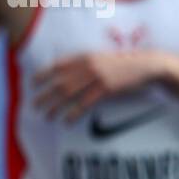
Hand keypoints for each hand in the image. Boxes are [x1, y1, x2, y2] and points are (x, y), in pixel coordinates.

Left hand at [32, 50, 165, 121]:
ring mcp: (97, 77)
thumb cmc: (121, 64)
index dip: (43, 74)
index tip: (33, 83)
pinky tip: (66, 121)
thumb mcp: (100, 58)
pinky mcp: (106, 89)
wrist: (145, 65)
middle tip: (34, 105)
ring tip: (46, 116)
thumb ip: (83, 64)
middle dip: (45, 95)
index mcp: (84, 57)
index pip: (58, 65)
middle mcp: (88, 65)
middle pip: (60, 82)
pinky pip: (85, 103)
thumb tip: (65, 74)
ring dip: (55, 106)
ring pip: (69, 94)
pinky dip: (73, 113)